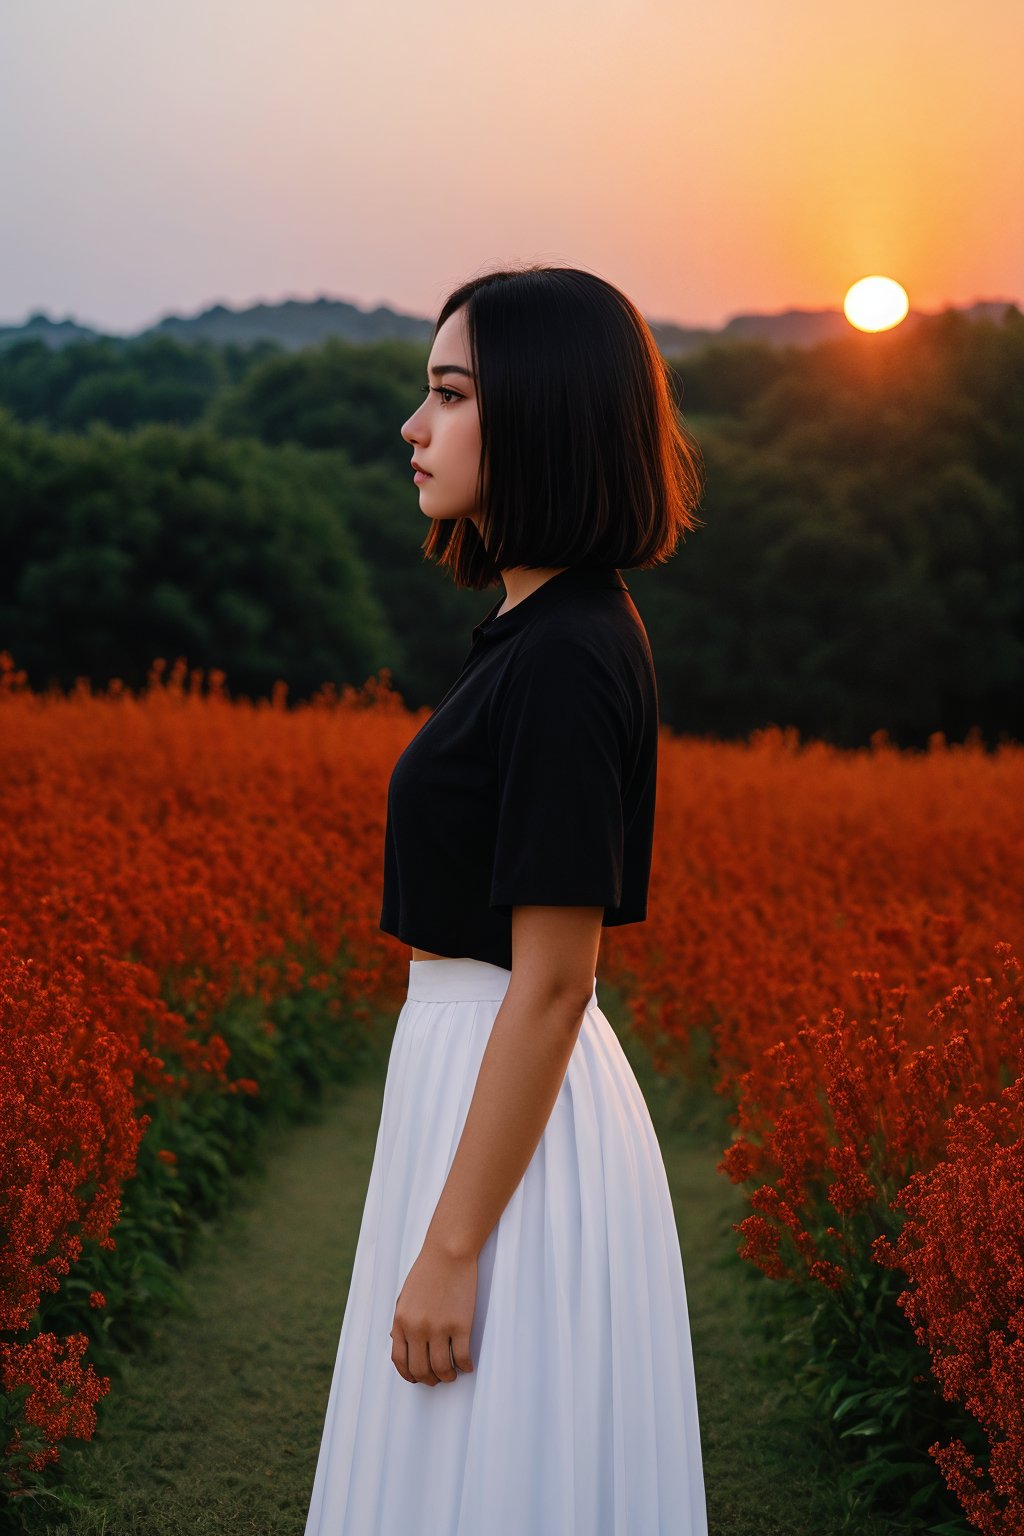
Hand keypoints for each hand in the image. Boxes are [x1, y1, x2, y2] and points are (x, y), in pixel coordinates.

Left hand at [390, 1238, 477, 1385]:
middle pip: (421, 1370)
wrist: (448, 1251)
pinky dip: (465, 1366)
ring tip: (452, 1374)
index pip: (400, 1360)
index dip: (409, 1375)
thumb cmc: (428, 1271)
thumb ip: (400, 1320)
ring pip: (441, 1368)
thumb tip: (395, 1341)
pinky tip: (467, 1365)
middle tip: (438, 1379)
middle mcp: (417, 1329)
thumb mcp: (405, 1296)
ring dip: (447, 1376)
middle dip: (429, 1380)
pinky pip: (462, 1357)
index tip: (418, 1378)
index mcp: (401, 1321)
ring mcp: (439, 1328)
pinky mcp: (460, 1325)